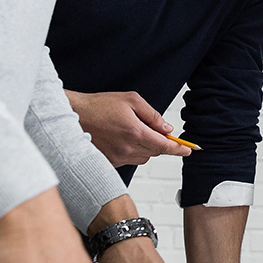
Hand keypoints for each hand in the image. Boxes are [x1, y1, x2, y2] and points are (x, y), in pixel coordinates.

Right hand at [65, 89, 192, 166]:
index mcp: (135, 132)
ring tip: (132, 131)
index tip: (188, 150)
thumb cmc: (100, 105)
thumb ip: (153, 115)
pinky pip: (130, 159)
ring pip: (143, 157)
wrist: (73, 116)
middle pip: (156, 152)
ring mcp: (117, 157)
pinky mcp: (109, 162)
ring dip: (146, 147)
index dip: (179, 149)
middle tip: (155, 131)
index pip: (164, 146)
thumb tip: (167, 129)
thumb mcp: (131, 101)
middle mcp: (127, 148)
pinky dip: (132, 151)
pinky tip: (122, 138)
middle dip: (160, 143)